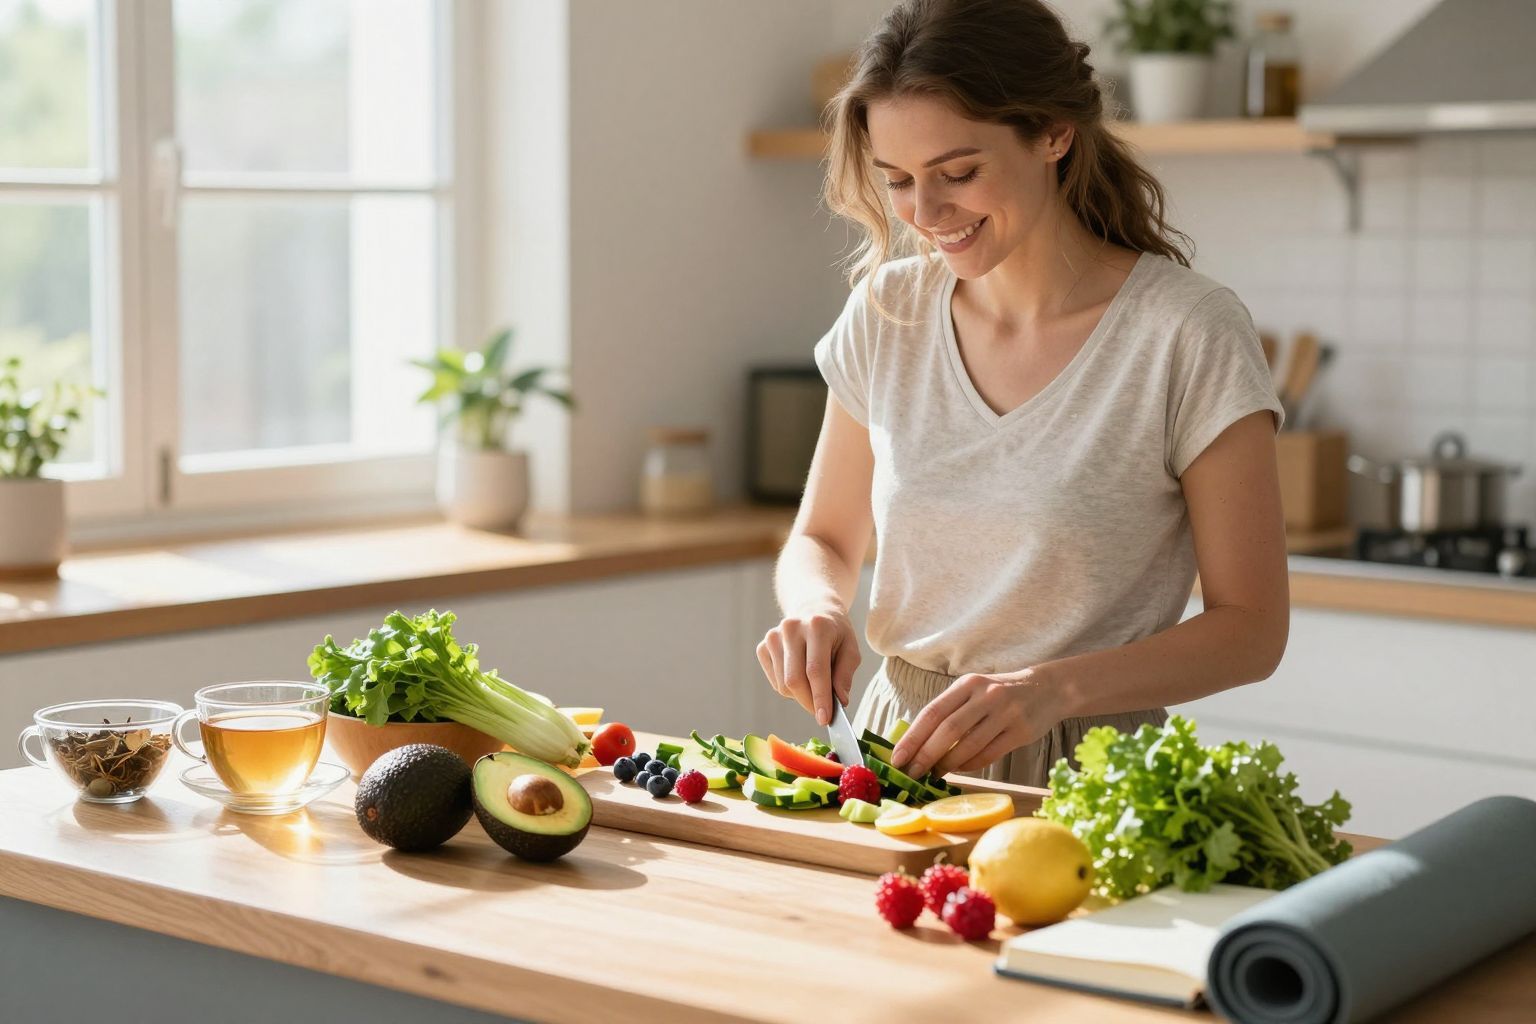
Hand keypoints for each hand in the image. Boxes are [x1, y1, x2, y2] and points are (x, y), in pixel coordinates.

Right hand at [757, 608, 860, 725]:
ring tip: (814, 685)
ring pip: (783, 685)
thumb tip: (840, 701)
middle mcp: (791, 628)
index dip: (820, 697)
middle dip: (809, 702)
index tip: (824, 719)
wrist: (813, 609)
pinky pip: (775, 682)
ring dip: (800, 696)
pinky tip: (800, 675)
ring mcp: (773, 637)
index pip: (815, 670)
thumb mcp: (851, 649)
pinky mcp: (762, 647)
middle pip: (795, 680)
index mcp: (817, 626)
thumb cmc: (835, 633)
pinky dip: (789, 689)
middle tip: (822, 712)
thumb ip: (845, 675)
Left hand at [890, 669, 1060, 778]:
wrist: (1047, 688)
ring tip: (934, 774)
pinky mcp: (1020, 732)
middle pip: (948, 730)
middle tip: (911, 773)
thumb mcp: (974, 691)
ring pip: (968, 745)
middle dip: (926, 755)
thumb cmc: (1000, 694)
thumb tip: (916, 743)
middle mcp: (985, 696)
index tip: (897, 758)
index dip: (913, 737)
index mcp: (967, 684)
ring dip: (947, 764)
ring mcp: (1005, 714)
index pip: (932, 712)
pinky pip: (988, 754)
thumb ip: (950, 711)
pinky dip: (969, 765)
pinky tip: (959, 769)